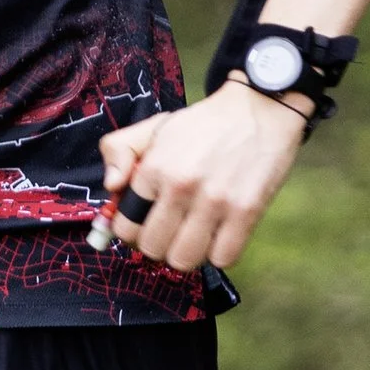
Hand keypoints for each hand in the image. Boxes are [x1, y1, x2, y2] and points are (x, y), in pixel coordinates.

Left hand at [98, 81, 309, 271]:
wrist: (258, 109)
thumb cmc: (202, 125)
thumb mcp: (152, 127)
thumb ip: (118, 151)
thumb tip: (112, 187)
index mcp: (154, 167)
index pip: (126, 228)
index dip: (133, 230)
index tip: (145, 223)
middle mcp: (182, 185)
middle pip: (153, 249)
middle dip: (157, 244)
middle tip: (169, 230)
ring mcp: (216, 201)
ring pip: (184, 260)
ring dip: (186, 253)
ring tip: (193, 235)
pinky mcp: (248, 211)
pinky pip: (223, 259)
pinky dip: (219, 253)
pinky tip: (218, 235)